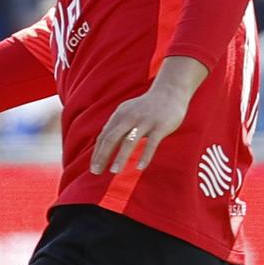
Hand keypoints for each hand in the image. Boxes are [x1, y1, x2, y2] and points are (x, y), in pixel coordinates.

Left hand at [90, 57, 206, 174]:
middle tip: (96, 172)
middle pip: (111, 138)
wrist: (170, 92)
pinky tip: (139, 168)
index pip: (104, 136)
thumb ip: (116, 126)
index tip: (93, 167)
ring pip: (129, 141)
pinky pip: (151, 143)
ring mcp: (145, 122)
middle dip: (102, 156)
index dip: (97, 152)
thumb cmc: (146, 107)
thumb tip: (103, 143)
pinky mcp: (160, 126)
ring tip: (114, 172)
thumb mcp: (127, 112)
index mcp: (119, 116)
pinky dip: (144, 156)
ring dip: (120, 157)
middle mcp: (129, 118)